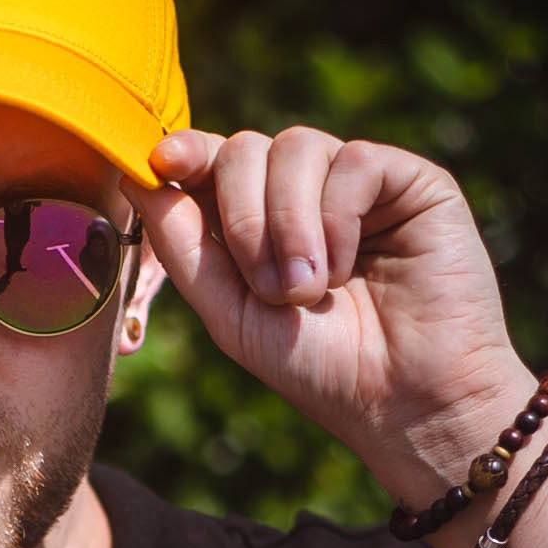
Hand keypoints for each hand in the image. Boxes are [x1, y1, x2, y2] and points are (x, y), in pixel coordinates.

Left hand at [136, 125, 533, 500]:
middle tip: (269, 287)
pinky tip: (346, 267)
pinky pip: (352, 159)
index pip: (214, 162)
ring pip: (296, 146)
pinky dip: (335, 216)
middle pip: (246, 148)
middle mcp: (306, 194)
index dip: (186, 153)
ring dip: (288, 223)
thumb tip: (137, 177)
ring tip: (308, 289)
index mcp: (259, 221)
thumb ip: (184, 248)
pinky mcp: (410, 182)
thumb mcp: (232, 314)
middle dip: (242, 215)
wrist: (404, 402)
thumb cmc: (321, 368)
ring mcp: (358, 184)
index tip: (164, 163)